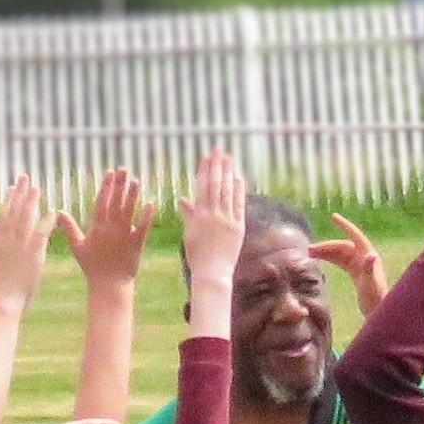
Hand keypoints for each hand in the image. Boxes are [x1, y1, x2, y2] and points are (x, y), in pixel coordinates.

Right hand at [0, 174, 55, 302]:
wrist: (1, 300)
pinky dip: (46, 222)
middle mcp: (8, 240)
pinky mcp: (32, 254)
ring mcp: (20, 246)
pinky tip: (52, 211)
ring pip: (25, 218)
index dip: (8, 201)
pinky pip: (41, 234)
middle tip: (25, 178)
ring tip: (36, 187)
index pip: (3, 217)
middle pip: (14, 211)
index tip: (11, 189)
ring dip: (31, 202)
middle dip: (20, 194)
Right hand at [56, 167, 154, 287]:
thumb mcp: (77, 246)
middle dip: (119, 185)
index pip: (102, 202)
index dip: (106, 186)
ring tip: (135, 180)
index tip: (109, 172)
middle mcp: (111, 229)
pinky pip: (143, 228)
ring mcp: (125, 236)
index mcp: (97, 228)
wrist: (109, 285)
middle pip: (116, 202)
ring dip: (132, 195)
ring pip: (129, 211)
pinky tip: (150, 203)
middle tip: (123, 169)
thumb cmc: (92, 267)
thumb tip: (59, 212)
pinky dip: (146, 216)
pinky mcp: (137, 244)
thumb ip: (69, 228)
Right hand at [181, 149, 246, 282]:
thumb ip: (189, 214)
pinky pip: (239, 205)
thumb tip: (184, 199)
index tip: (206, 156)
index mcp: (199, 215)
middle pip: (216, 185)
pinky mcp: (238, 227)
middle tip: (219, 150)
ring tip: (229, 158)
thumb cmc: (197, 255)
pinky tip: (239, 177)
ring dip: (228, 173)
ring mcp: (227, 220)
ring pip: (228, 192)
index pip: (202, 187)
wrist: (212, 273)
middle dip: (217, 166)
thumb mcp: (190, 233)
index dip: (205, 170)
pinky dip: (239, 190)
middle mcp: (213, 215)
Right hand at [308, 214, 386, 316]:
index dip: (345, 226)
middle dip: (327, 246)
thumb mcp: (371, 285)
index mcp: (368, 256)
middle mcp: (364, 258)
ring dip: (326, 251)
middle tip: (309, 250)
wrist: (378, 312)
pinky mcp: (355, 273)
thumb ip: (369, 269)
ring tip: (309, 254)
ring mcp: (360, 265)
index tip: (333, 216)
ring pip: (340, 253)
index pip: (355, 236)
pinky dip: (330, 258)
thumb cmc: (376, 299)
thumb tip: (371, 255)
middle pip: (343, 246)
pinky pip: (341, 261)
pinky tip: (319, 259)